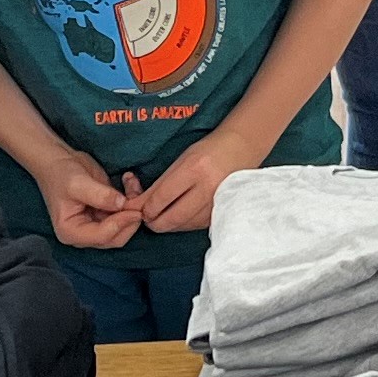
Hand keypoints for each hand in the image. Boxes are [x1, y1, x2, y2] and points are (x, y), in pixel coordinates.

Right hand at [37, 150, 146, 253]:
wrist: (57, 161)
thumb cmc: (61, 173)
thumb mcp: (78, 183)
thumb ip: (100, 195)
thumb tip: (122, 203)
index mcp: (71, 232)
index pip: (103, 236)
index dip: (121, 223)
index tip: (135, 209)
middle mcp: (84, 235)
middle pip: (116, 237)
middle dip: (130, 218)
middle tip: (137, 195)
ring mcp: (96, 226)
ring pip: (124, 226)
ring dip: (133, 207)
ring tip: (132, 182)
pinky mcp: (105, 216)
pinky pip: (124, 214)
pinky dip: (131, 200)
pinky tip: (129, 181)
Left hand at [132, 130, 247, 233]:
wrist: (241, 150)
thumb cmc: (207, 152)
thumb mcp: (180, 161)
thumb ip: (159, 185)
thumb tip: (136, 206)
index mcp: (194, 170)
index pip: (161, 198)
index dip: (144, 207)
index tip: (136, 207)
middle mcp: (207, 189)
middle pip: (170, 219)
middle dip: (152, 221)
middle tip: (146, 214)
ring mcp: (217, 204)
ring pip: (180, 226)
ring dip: (167, 223)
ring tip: (162, 211)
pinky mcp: (221, 215)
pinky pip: (193, 226)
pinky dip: (181, 223)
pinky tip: (179, 213)